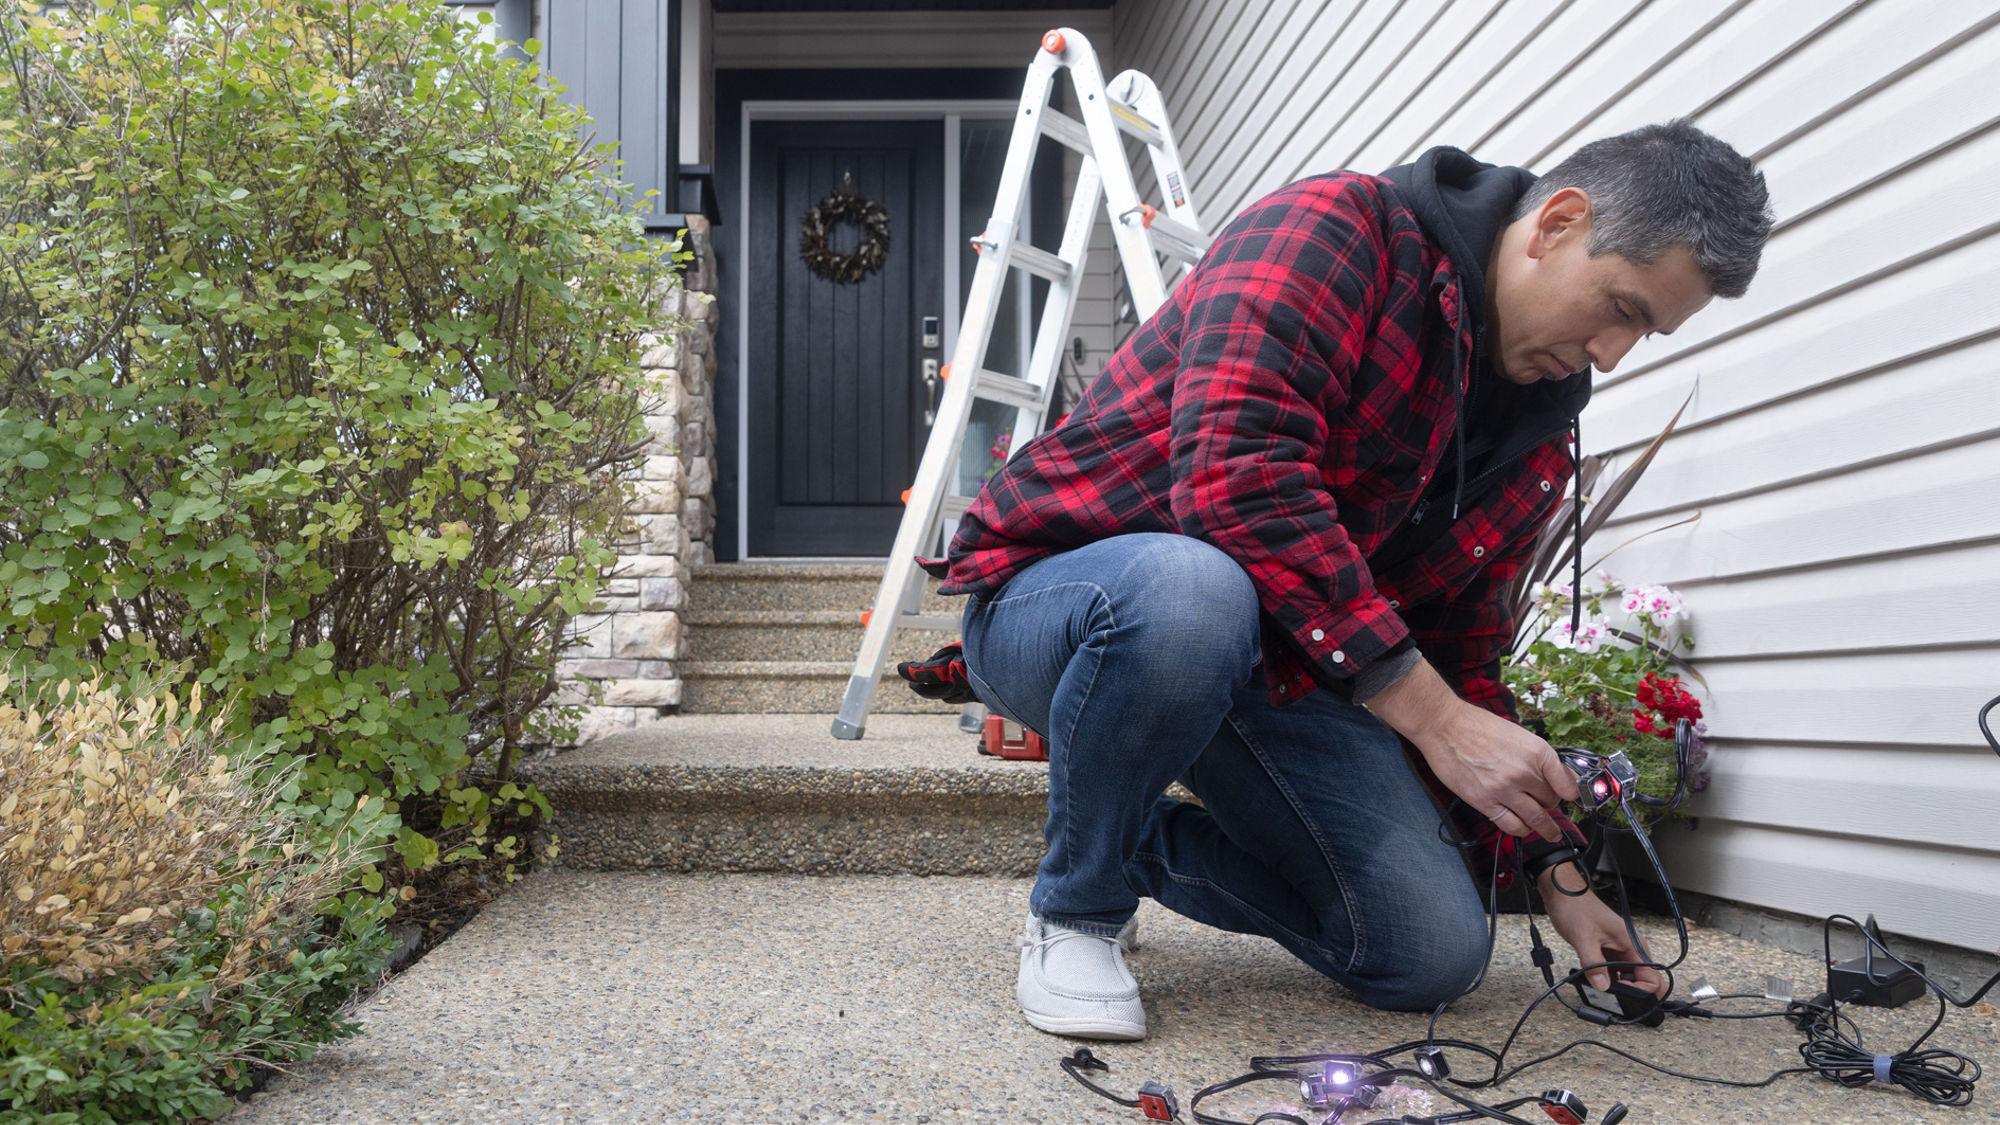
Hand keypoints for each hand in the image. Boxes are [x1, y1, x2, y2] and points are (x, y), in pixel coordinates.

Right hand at [1366, 660, 1577, 841]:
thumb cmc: (1477, 726)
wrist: (1444, 726)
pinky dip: (1521, 829)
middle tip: (1546, 805)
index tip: (1573, 800)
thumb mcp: (1518, 734)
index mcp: (1537, 751)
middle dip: (1550, 805)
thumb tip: (1556, 775)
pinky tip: (1523, 828)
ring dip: (1545, 828)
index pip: (1568, 784)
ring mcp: (1504, 789)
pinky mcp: (1485, 801)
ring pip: (1536, 818)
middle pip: (1551, 801)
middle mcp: (1525, 772)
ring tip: (1550, 833)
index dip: (1573, 795)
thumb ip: (1537, 757)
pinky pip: (1512, 825)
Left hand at [1540, 865, 1663, 994]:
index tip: (1623, 994)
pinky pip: (1613, 972)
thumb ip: (1593, 964)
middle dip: (1632, 993)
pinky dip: (1607, 981)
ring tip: (1602, 992)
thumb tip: (1602, 986)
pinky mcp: (1607, 952)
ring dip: (1618, 988)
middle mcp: (1630, 948)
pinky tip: (1595, 983)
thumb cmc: (1576, 907)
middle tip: (1612, 997)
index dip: (1642, 991)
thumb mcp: (1583, 938)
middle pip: (1642, 980)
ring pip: (1627, 978)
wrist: (1563, 895)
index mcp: (1633, 944)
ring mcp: (1619, 951)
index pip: (1652, 977)